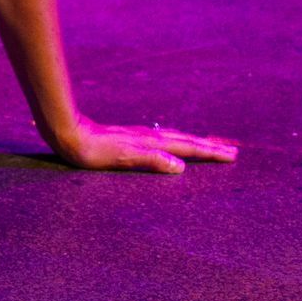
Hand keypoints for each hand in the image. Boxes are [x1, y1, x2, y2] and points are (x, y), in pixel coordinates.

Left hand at [48, 116, 238, 173]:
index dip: (209, 152)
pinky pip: (162, 138)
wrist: (70, 134)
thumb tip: (180, 167)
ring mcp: (140, 135)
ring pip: (175, 137)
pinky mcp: (130, 137)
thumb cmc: (94, 151)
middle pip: (185, 140)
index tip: (232, 155)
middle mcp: (149, 137)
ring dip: (195, 141)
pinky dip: (176, 140)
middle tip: (232, 150)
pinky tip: (172, 143)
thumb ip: (151, 160)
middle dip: (209, 146)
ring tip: (210, 144)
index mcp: (151, 143)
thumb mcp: (123, 158)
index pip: (187, 147)